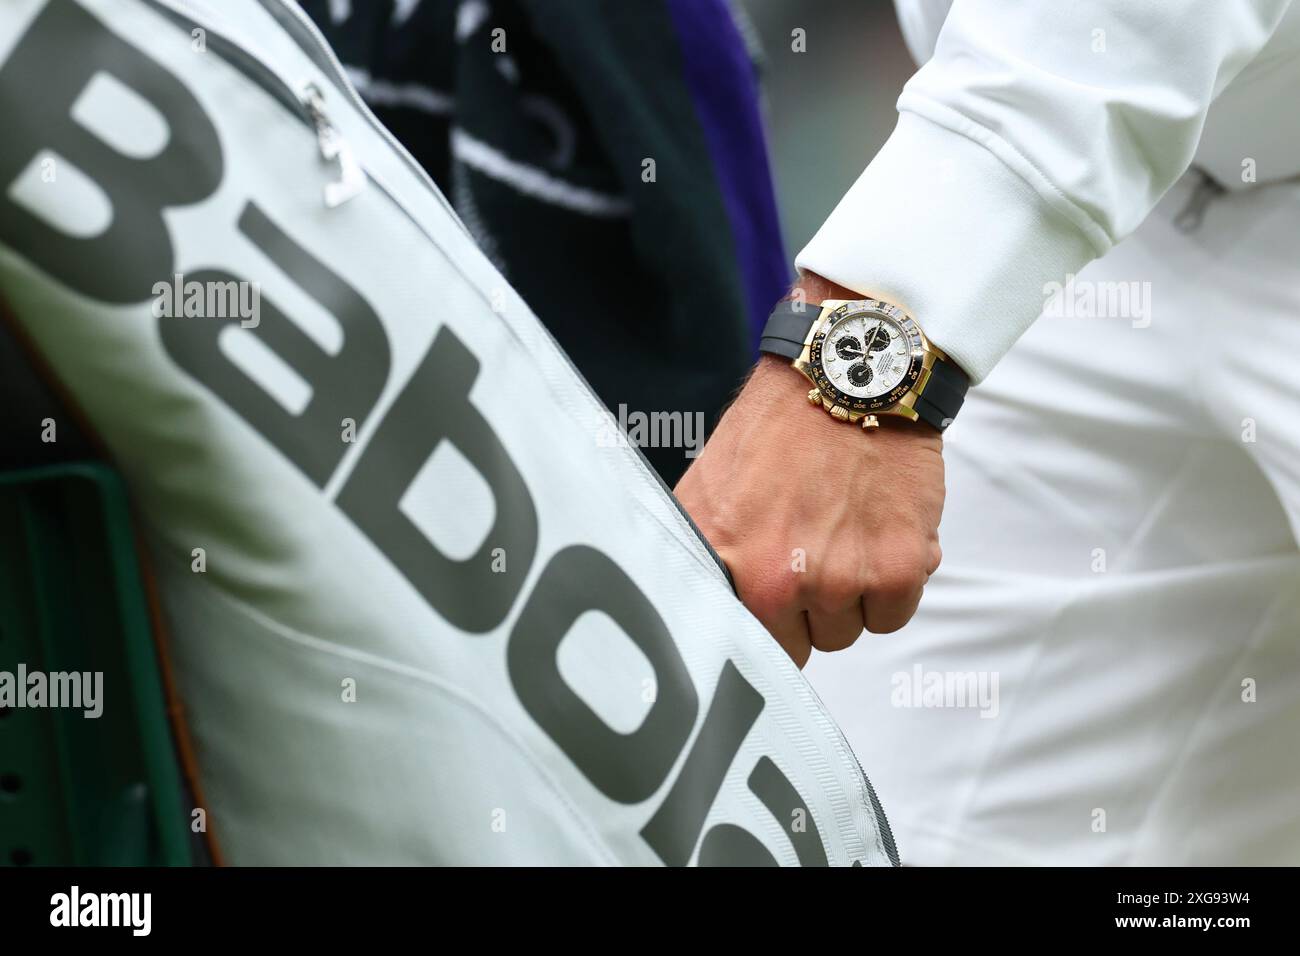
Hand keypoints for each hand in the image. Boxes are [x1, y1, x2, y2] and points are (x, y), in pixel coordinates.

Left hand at [674, 275, 945, 666]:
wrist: (846, 378)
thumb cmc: (775, 428)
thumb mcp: (707, 487)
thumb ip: (700, 554)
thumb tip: (684, 606)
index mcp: (729, 566)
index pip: (746, 645)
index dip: (764, 625)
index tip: (774, 603)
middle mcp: (781, 581)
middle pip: (805, 643)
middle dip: (812, 608)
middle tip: (815, 546)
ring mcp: (842, 579)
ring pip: (852, 630)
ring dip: (855, 594)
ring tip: (846, 528)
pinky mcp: (898, 568)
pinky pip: (894, 614)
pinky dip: (895, 581)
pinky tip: (880, 529)